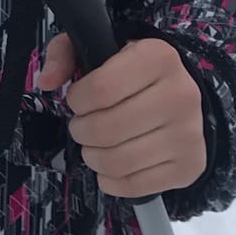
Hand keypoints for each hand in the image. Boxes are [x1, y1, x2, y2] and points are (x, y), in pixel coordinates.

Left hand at [38, 32, 206, 197]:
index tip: (79, 99)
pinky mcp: (189, 166)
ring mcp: (188, 134)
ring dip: (93, 157)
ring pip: (118, 162)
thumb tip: (46, 81)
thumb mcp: (98, 47)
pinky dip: (111, 180)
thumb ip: (64, 54)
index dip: (78, 99)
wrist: (180, 95)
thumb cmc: (132, 72)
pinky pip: (134, 186)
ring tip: (94, 145)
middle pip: (107, 130)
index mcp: (159, 57)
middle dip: (81, 131)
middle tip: (82, 126)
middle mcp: (181, 95)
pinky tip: (111, 164)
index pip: (101, 89)